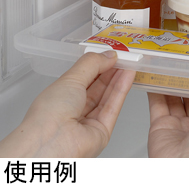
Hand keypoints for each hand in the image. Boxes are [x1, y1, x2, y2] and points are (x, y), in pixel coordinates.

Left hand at [0, 51, 134, 157]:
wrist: (51, 144)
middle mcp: (74, 110)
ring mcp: (88, 121)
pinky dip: (121, 91)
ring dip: (119, 79)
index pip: (83, 78)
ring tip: (130, 63)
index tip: (111, 54)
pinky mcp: (102, 131)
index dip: (97, 64)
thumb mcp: (70, 79)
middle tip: (124, 57)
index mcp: (60, 97)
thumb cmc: (49, 114)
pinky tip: (128, 76)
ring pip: (107, 96)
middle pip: (97, 87)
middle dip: (111, 71)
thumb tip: (109, 55)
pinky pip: (113, 107)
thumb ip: (92, 64)